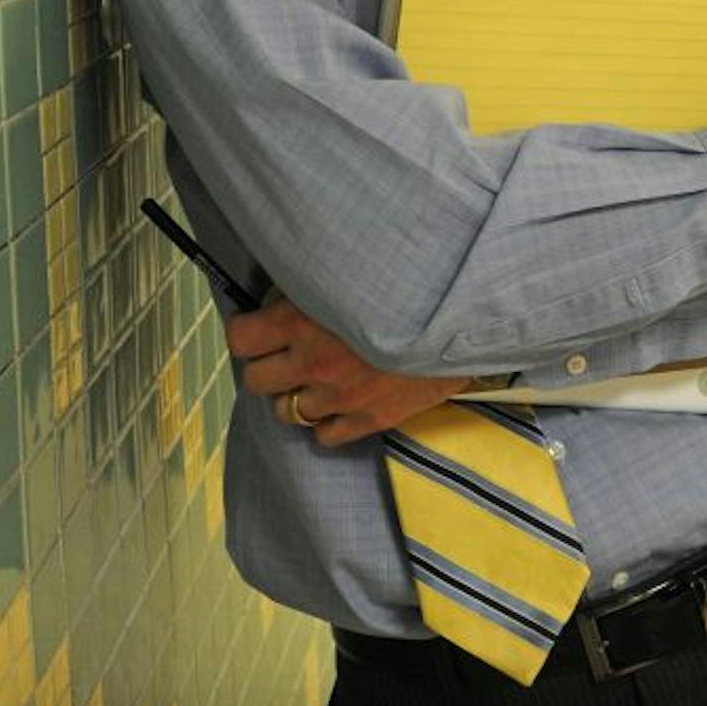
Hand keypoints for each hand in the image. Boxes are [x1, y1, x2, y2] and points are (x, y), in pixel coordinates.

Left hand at [228, 293, 470, 448]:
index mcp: (302, 322)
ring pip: (287, 412)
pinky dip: (327, 421)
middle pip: (257, 380)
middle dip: (269, 365)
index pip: (240, 340)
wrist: (466, 314)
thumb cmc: (410, 283)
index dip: (246, 333)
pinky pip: (324, 436)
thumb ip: (310, 285)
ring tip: (318, 377)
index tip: (259, 327)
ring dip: (297, 394)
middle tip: (288, 352)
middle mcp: (314, 363)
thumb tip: (279, 298)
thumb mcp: (350, 269)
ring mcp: (341, 396)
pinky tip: (341, 401)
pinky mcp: (370, 419)